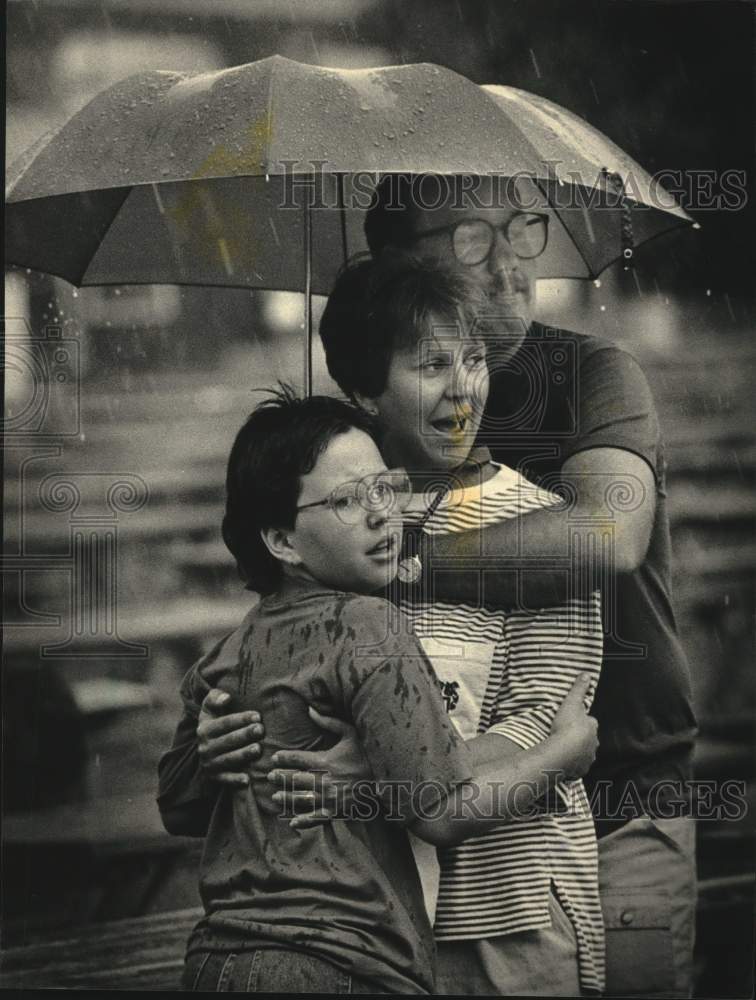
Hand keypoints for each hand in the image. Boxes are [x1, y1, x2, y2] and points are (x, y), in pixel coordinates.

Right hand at [197, 689, 263, 787]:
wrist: (207, 745)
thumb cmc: (216, 720)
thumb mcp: (211, 707)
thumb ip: (215, 697)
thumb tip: (226, 698)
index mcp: (204, 729)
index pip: (224, 723)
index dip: (241, 719)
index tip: (258, 715)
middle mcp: (204, 747)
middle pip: (228, 740)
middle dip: (245, 734)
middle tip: (261, 729)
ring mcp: (209, 763)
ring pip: (228, 759)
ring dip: (243, 755)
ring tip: (258, 749)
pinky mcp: (214, 777)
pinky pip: (225, 779)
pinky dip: (235, 780)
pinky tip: (247, 779)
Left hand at [267, 707, 372, 829]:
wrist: (387, 778)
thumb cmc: (367, 752)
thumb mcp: (350, 732)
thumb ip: (328, 722)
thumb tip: (309, 709)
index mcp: (325, 760)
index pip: (297, 759)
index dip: (284, 758)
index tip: (275, 758)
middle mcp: (323, 780)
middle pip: (295, 779)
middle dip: (281, 777)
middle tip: (269, 777)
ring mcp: (329, 797)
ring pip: (301, 799)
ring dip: (287, 798)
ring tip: (275, 797)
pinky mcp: (337, 811)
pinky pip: (316, 818)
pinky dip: (304, 821)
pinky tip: (293, 823)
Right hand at [549, 675, 598, 778]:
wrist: (562, 752)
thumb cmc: (567, 727)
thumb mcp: (571, 702)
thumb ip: (579, 689)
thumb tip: (587, 674)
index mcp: (592, 727)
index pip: (590, 722)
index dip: (583, 720)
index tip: (574, 720)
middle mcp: (593, 744)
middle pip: (589, 739)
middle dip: (581, 737)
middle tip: (568, 734)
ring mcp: (587, 758)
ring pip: (584, 753)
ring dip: (577, 751)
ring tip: (565, 749)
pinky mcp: (580, 770)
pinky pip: (577, 767)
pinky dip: (572, 764)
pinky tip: (564, 762)